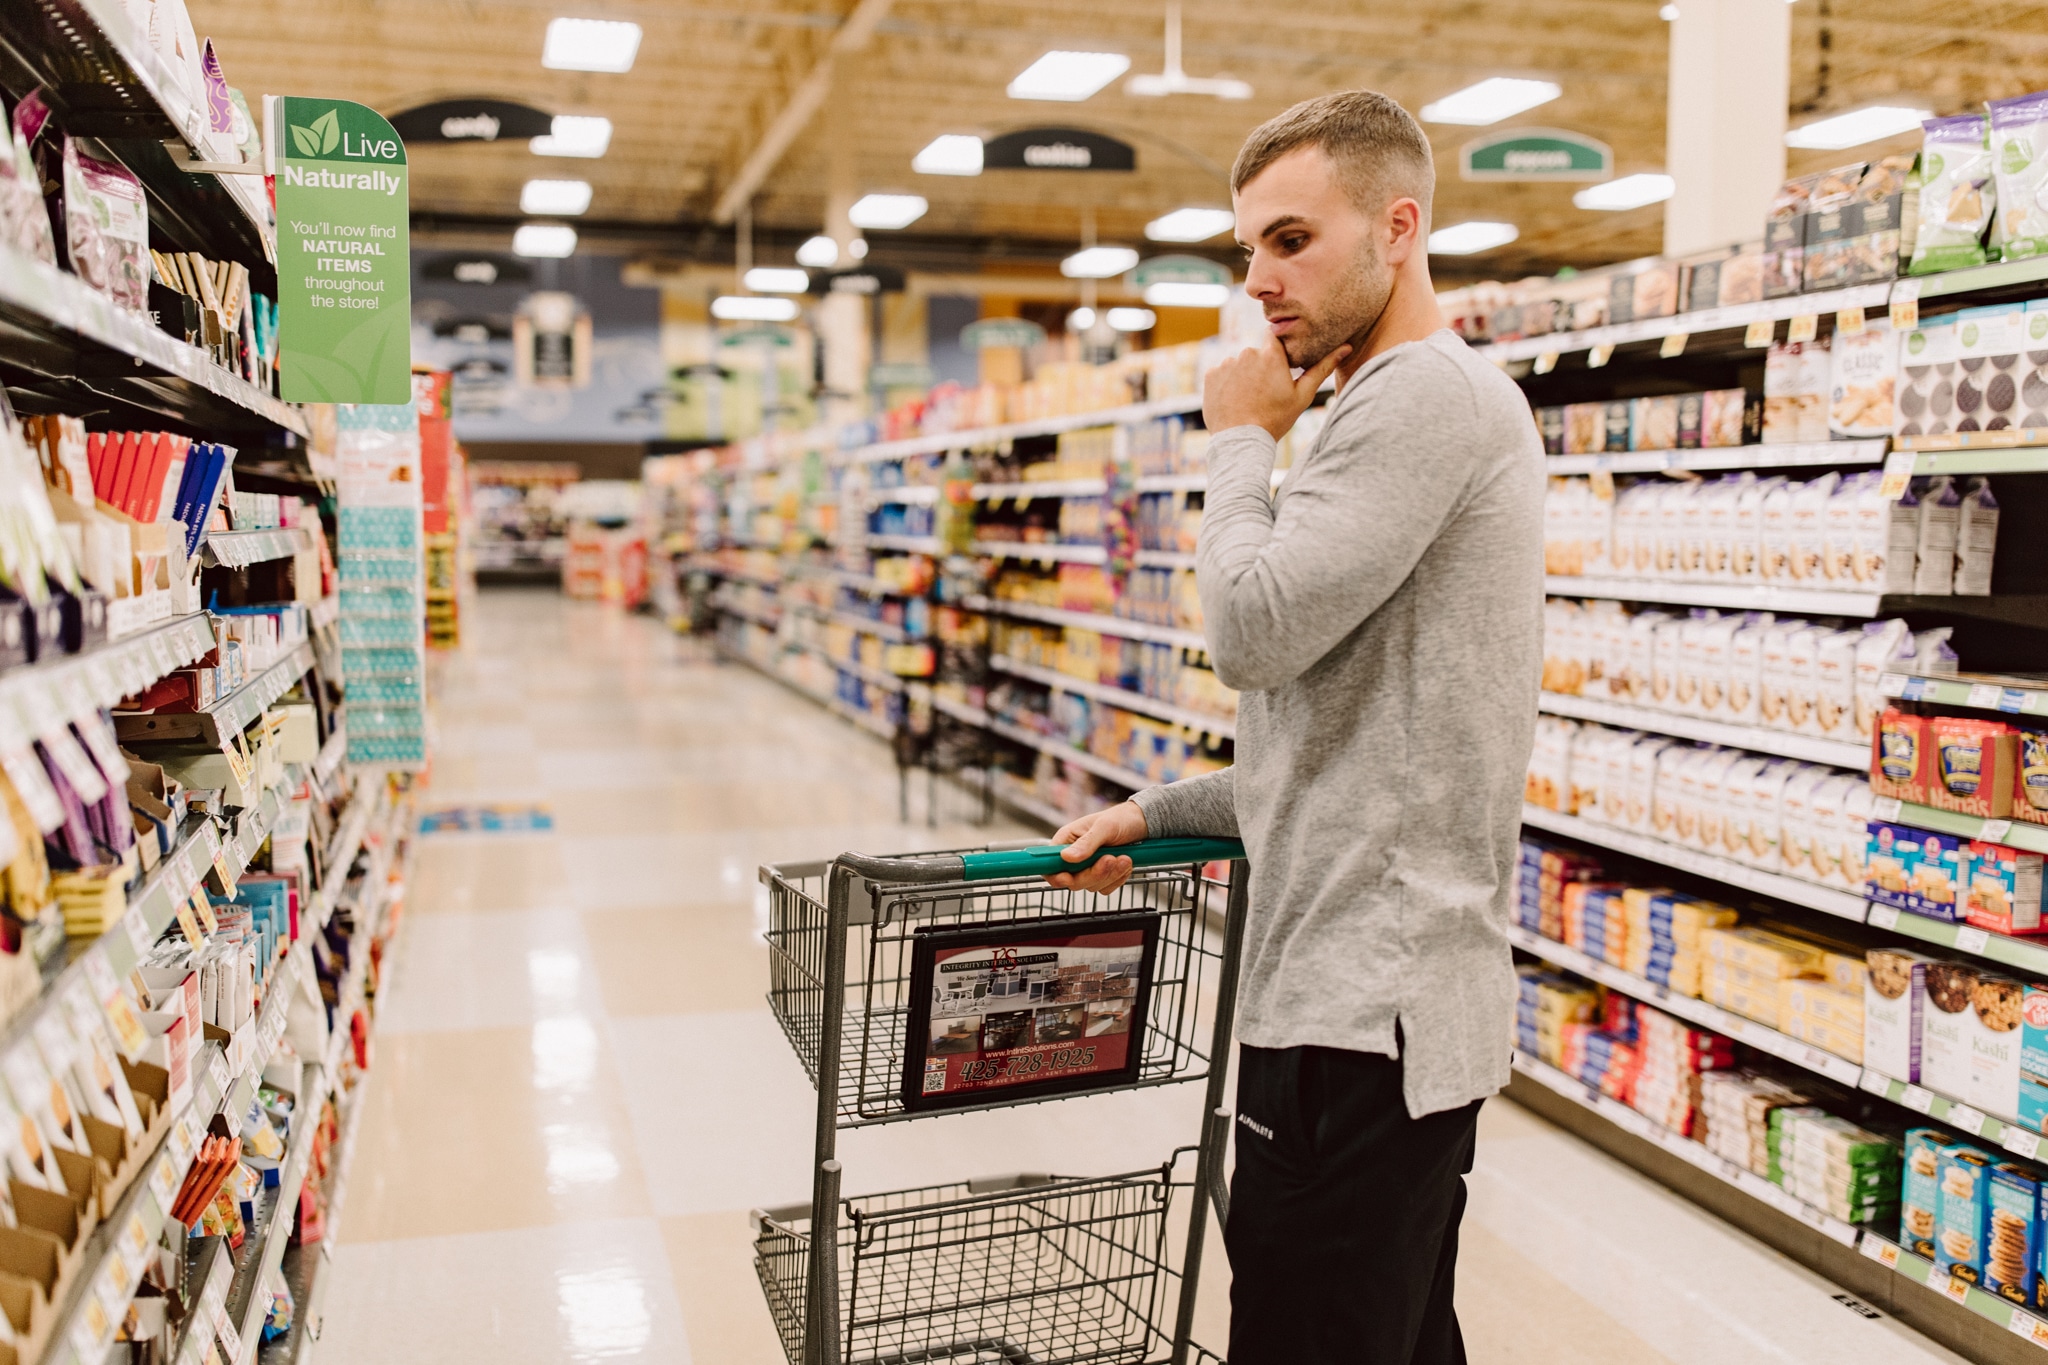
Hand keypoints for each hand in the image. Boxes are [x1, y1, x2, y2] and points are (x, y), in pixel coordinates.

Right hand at [1044, 801, 1148, 893]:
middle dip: (1094, 873)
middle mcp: (1074, 856)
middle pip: (1072, 881)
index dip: (1055, 875)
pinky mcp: (1103, 875)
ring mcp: (1088, 868)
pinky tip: (1125, 863)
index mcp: (1066, 841)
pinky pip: (1106, 887)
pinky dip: (1118, 878)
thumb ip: (1086, 843)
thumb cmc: (1121, 819)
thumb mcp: (1104, 826)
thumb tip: (1066, 857)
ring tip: (1124, 857)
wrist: (1142, 823)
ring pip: (1091, 886)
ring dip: (1111, 874)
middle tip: (1110, 859)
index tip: (1068, 878)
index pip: (1049, 865)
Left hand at [1202, 333, 1350, 439]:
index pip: (1273, 336)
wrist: (1241, 442)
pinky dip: (1227, 383)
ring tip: (1249, 399)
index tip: (1279, 364)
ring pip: (1238, 363)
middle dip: (1260, 366)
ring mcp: (1226, 363)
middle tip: (1264, 391)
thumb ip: (1322, 367)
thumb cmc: (1275, 419)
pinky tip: (1234, 401)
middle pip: (1256, 352)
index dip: (1276, 349)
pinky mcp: (1210, 375)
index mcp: (1271, 354)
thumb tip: (1346, 347)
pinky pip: (1221, 373)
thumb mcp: (1303, 395)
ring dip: (1242, 375)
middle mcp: (1247, 353)